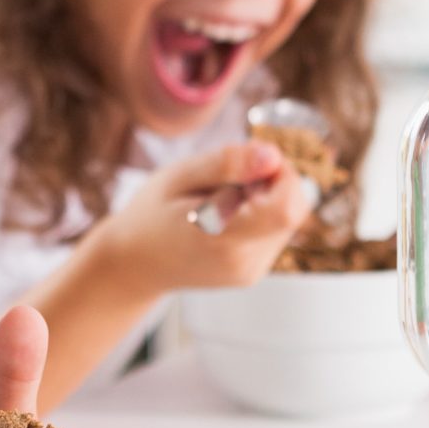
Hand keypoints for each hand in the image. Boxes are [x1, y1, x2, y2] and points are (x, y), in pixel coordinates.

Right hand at [91, 140, 310, 293]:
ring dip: (267, 198)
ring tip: (222, 198)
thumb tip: (272, 155)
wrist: (134, 264)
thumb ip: (226, 164)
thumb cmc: (151, 214)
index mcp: (222, 238)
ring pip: (288, 221)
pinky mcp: (253, 272)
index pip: (287, 207)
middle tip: (232, 177)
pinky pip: (275, 233)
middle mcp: (243, 262)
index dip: (283, 174)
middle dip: (275, 182)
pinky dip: (260, 214)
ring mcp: (250, 272)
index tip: (253, 160)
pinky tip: (226, 214)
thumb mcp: (178, 177)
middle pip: (294, 211)